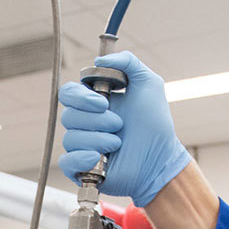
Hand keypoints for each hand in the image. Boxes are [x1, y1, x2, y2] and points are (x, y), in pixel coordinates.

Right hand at [58, 51, 191, 206]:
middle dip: (97, 120)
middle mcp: (86, 123)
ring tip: (118, 143)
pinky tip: (99, 158)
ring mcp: (83, 146)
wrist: (161, 158)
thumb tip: (99, 60)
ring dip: (98, 140)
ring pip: (70, 138)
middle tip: (119, 124)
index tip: (103, 102)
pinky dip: (81, 159)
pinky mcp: (83, 168)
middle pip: (68, 116)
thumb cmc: (156, 124)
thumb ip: (129, 62)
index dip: (81, 97)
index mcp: (94, 103)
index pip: (68, 93)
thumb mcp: (149, 83)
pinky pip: (67, 162)